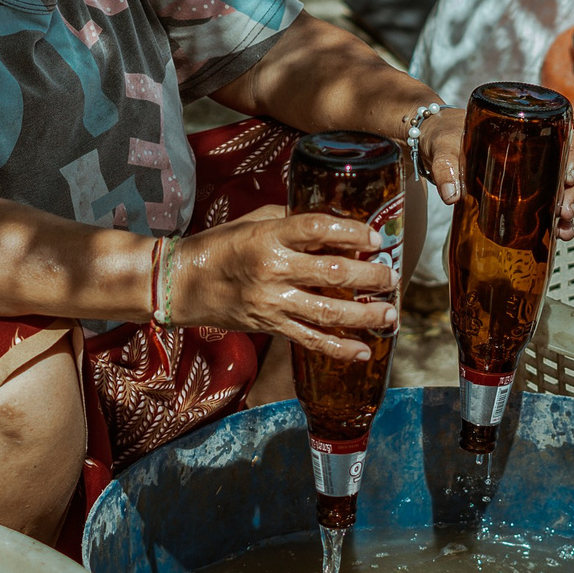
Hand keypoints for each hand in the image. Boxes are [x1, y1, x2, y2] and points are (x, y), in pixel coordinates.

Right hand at [166, 206, 399, 360]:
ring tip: (389, 313)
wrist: (181, 284)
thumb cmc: (219, 247)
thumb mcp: (253, 223)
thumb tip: (331, 223)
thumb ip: (290, 222)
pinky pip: (309, 340)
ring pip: (327, 312)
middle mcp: (272, 269)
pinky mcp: (269, 326)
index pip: (318, 229)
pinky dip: (338, 348)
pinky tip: (363, 350)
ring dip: (364, 314)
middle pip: (332, 273)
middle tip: (391, 276)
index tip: (375, 237)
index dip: (351, 232)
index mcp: (268, 236)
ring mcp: (271, 301)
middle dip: (370, 276)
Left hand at [414, 107, 573, 239]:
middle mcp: (532, 152)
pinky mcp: (516, 195)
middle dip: (571, 192)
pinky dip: (551, 223)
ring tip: (564, 231)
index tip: (569, 175)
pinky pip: (542, 207)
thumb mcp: (443, 146)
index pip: (563, 137)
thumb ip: (444, 166)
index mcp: (523, 130)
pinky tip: (556, 237)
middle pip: (566, 168)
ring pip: (559, 191)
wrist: (430, 146)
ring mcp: (527, 175)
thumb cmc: (442, 137)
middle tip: (564, 212)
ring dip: (565, 211)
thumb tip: (451, 194)